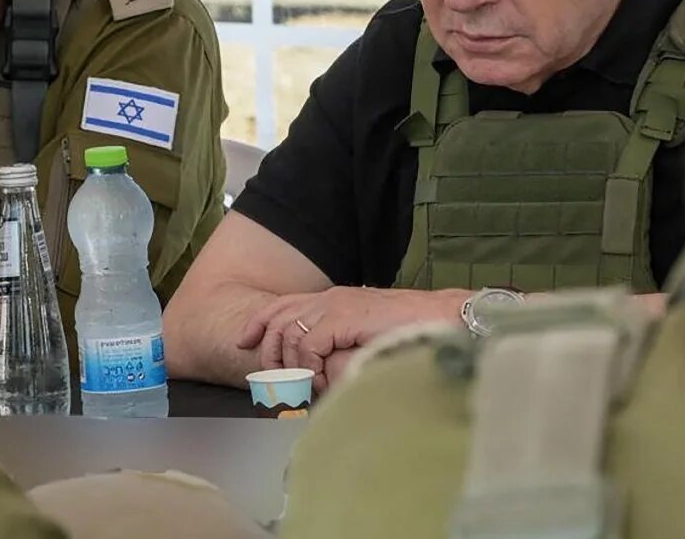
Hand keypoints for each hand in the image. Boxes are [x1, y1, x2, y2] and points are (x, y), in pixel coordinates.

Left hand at [235, 286, 467, 391]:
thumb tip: (315, 373)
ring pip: (289, 332)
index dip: (259, 323)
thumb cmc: (410, 334)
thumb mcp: (364, 341)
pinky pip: (307, 344)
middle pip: (277, 317)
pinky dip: (309, 365)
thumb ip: (338, 349)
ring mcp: (336, 305)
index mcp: (333, 301)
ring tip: (308, 386)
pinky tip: (323, 379)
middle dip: (269, 351)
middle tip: (277, 381)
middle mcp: (330, 298)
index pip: (282, 305)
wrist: (441, 319)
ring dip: (293, 365)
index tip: (243, 342)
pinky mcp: (343, 316)